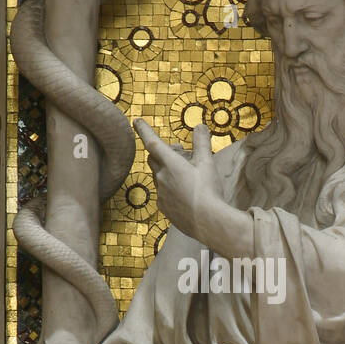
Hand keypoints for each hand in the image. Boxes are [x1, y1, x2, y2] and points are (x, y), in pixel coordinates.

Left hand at [135, 120, 225, 241]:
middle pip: (153, 159)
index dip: (144, 130)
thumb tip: (199, 126)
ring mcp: (161, 194)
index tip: (136, 121)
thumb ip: (201, 143)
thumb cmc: (208, 190)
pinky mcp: (164, 208)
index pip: (153, 142)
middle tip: (179, 150)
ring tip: (185, 173)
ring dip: (167, 171)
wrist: (208, 222)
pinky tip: (184, 192)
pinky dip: (170, 188)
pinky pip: (163, 193)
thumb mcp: (207, 163)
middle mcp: (161, 177)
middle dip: (162, 152)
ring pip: (158, 176)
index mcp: (171, 163)